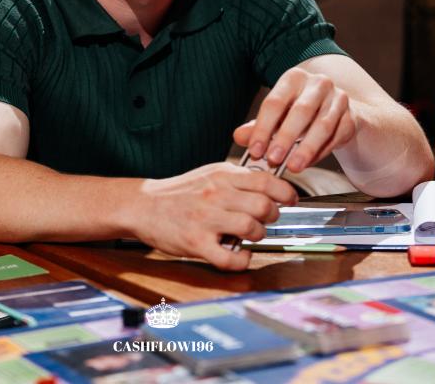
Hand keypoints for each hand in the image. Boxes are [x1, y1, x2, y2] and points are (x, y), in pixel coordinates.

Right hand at [133, 162, 296, 270]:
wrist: (144, 205)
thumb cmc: (180, 192)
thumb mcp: (210, 174)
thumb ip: (238, 179)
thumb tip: (271, 183)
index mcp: (222, 175)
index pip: (266, 180)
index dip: (285, 192)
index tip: (290, 200)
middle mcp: (216, 194)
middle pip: (263, 205)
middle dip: (272, 216)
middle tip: (266, 219)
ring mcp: (206, 219)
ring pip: (251, 228)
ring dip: (258, 235)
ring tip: (250, 235)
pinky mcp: (196, 243)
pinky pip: (231, 258)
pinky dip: (242, 259)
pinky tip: (239, 254)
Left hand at [234, 66, 355, 173]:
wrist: (337, 110)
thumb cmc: (299, 112)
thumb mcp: (277, 116)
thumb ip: (257, 126)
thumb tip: (238, 137)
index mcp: (294, 78)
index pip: (274, 102)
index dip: (263, 128)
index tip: (254, 150)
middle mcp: (318, 83)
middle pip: (301, 111)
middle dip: (285, 138)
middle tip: (273, 160)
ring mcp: (338, 99)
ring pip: (323, 125)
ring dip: (306, 148)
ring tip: (293, 167)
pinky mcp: (351, 117)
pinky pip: (337, 137)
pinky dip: (322, 152)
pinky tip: (309, 163)